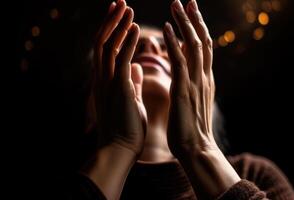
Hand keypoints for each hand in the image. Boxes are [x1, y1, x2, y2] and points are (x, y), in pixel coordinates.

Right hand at [93, 0, 145, 156]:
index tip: (121, 16)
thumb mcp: (129, 99)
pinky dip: (127, 42)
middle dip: (111, 21)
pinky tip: (135, 28)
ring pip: (108, 46)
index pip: (107, 49)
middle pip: (103, 42)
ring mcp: (108, 83)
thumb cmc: (126, 126)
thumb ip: (130, 82)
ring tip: (127, 7)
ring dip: (117, 25)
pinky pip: (122, 60)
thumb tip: (136, 68)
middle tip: (120, 2)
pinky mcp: (119, 88)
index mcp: (107, 81)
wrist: (120, 149)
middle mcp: (103, 78)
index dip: (112, 30)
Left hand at [164, 0, 239, 197]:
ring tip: (176, 5)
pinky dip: (172, 42)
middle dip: (194, 19)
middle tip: (186, 0)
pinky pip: (178, 60)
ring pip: (193, 44)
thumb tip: (185, 73)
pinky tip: (164, 28)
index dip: (198, 29)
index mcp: (204, 79)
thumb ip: (191, 84)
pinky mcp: (183, 89)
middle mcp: (203, 76)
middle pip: (202, 40)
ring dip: (184, 23)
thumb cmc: (191, 126)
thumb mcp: (193, 100)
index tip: (191, 13)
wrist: (196, 147)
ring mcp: (195, 81)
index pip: (203, 48)